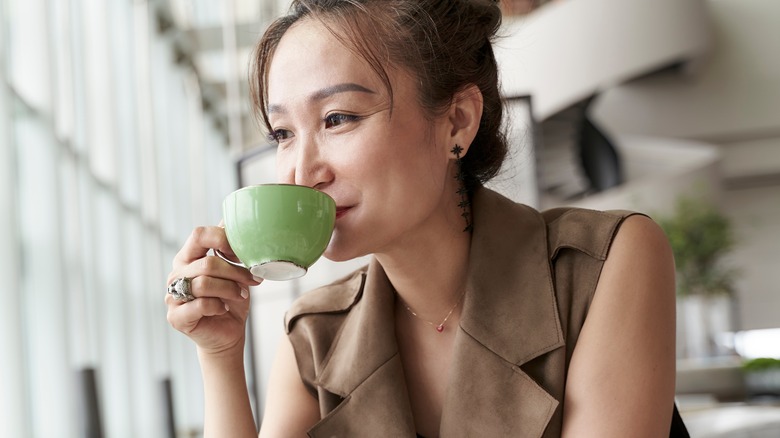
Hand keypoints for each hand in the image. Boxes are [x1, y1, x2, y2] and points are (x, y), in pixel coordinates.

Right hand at [165, 226, 261, 355]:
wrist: (227, 333)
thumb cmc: (230, 298)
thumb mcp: (235, 269)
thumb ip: (230, 247)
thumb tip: (235, 219)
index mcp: (189, 256)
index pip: (199, 234)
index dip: (222, 239)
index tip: (242, 252)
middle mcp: (177, 273)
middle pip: (207, 263)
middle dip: (235, 272)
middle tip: (252, 280)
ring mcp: (173, 295)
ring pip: (204, 283)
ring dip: (229, 289)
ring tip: (241, 295)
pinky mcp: (176, 317)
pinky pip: (200, 305)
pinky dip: (217, 306)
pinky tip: (223, 308)